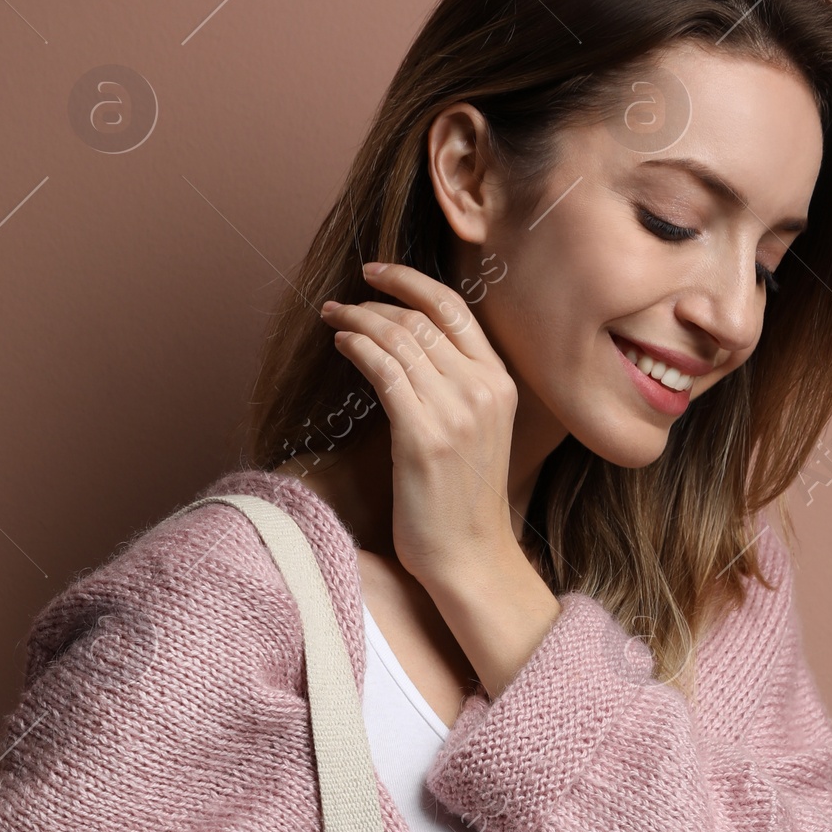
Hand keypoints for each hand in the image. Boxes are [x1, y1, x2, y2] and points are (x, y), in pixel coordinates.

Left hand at [319, 261, 519, 590]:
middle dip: (374, 301)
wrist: (469, 557)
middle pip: (420, 320)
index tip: (376, 274)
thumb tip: (408, 347)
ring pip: (399, 340)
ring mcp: (455, 412)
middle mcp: (482, 390)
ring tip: (332, 318)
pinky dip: (358, 348)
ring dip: (358, 320)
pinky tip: (342, 344)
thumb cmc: (463, 501)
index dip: (411, 282)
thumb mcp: (475, 433)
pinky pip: (384, 372)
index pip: (454, 309)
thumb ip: (456, 388)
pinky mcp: (423, 437)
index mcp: (500, 383)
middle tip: (340, 302)